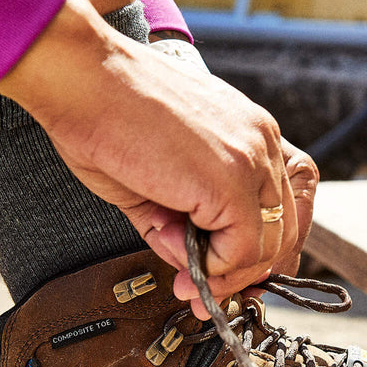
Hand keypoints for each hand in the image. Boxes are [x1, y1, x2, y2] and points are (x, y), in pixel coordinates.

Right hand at [0, 0, 298, 311]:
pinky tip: (178, 255)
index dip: (259, 247)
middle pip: (285, 229)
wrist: (82, 77)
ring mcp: (253, 160)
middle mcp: (262, 142)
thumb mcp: (159, 177)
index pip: (285, 204)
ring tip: (183, 278)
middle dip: (242, 270)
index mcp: (251, 133)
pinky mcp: (231, 182)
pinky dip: (212, 268)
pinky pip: (241, 251)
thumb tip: (194, 266)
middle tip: (199, 288)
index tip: (223, 271)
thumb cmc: (106, 116)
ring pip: (267, 246)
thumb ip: (185, 221)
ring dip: (223, 273)